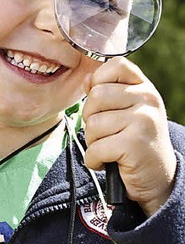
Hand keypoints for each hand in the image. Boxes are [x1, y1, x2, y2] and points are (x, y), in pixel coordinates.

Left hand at [82, 57, 175, 215]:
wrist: (157, 177)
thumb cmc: (135, 142)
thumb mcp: (125, 112)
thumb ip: (107, 94)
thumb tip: (87, 79)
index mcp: (144, 88)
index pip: (115, 66)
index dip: (98, 82)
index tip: (103, 105)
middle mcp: (148, 99)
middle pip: (95, 96)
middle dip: (90, 119)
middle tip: (104, 134)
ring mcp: (143, 120)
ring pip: (93, 124)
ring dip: (92, 142)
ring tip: (109, 149)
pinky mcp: (135, 144)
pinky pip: (95, 148)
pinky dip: (94, 160)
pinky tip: (107, 162)